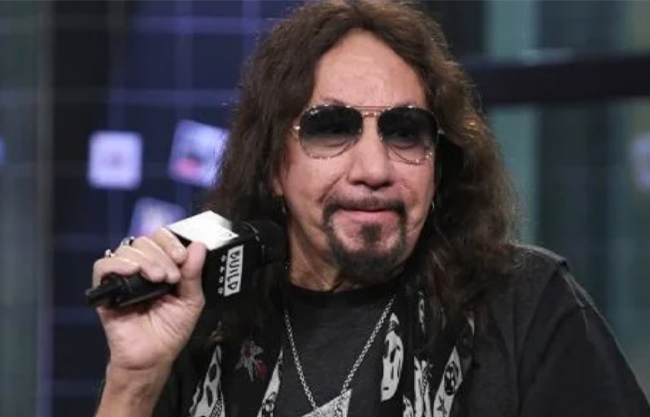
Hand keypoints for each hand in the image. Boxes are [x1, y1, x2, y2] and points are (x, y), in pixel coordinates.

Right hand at [92, 229, 205, 371]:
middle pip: (145, 241)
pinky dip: (118, 264)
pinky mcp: (105, 289)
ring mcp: (123, 277)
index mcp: (162, 266)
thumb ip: (194, 274)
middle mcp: (141, 268)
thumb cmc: (171, 331)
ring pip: (127, 250)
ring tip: (158, 280)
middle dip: (161, 255)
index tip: (181, 257)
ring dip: (146, 260)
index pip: (161, 238)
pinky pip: (103, 265)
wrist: (153, 357)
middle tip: (171, 277)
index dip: (171, 242)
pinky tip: (133, 272)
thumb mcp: (191, 301)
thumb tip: (199, 246)